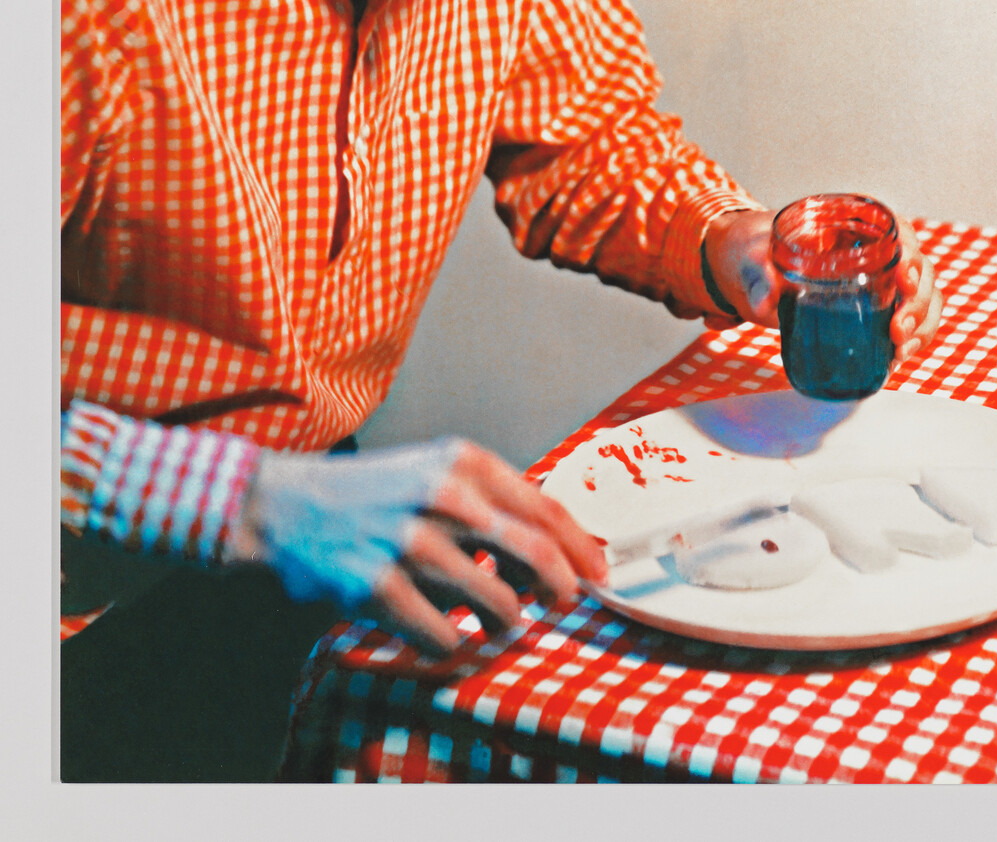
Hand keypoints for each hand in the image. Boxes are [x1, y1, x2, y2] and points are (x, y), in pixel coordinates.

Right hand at [226, 438, 607, 656]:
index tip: (599, 572)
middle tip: (563, 605)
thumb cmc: (374, 494)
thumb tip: (554, 549)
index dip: (582, 546)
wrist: (284, 505)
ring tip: (497, 623)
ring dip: (508, 623)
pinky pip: (443, 637)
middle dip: (561, 589)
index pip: (547, 508)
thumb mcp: (437, 474)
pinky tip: (442, 633)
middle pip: (537, 554)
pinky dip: (452, 645)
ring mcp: (411, 541)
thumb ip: (490, 503)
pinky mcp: (378, 585)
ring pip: (498, 603)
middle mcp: (444, 497)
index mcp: (465, 463)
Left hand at [701, 207, 943, 366]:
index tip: (904, 278)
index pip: (896, 227)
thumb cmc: (758, 252)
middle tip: (897, 328)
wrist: (753, 272)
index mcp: (850, 224)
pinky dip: (915, 338)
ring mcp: (879, 279)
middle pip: (918, 266)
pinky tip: (898, 356)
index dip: (910, 251)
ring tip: (900, 348)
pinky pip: (912, 318)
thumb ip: (759, 275)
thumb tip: (766, 301)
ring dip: (921, 323)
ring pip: (923, 295)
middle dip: (918, 300)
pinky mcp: (876, 306)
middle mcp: (874, 249)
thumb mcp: (753, 257)